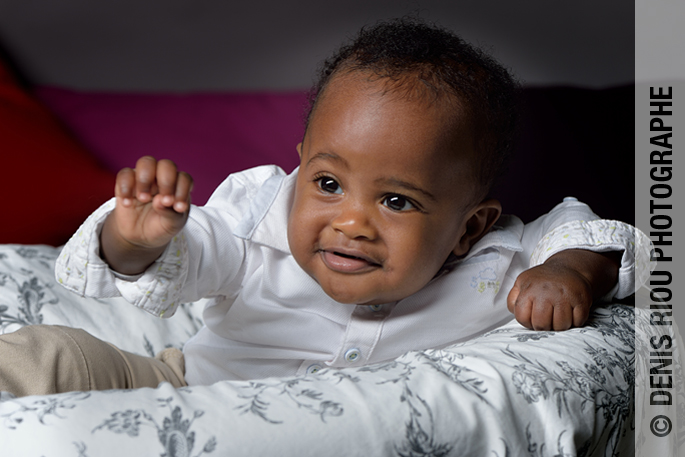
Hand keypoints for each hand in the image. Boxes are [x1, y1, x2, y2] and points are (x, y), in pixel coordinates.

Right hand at [101, 156, 192, 273]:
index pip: (184, 178)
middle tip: (164, 201)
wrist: (140, 236)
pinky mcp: (126, 182)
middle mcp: (162, 177)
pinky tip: (128, 204)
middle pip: (166, 165)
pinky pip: (124, 174)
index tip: (178, 208)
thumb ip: (171, 214)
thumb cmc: (161, 225)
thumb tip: (160, 200)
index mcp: (178, 186)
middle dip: (166, 181)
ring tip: (143, 199)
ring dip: (146, 179)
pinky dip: (126, 187)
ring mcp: (144, 178)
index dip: (182, 190)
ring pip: (146, 162)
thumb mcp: (171, 225)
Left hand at [507, 249, 620, 330]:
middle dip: (543, 327)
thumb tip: (513, 312)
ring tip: (558, 315)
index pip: (522, 317)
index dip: (527, 322)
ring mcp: (565, 295)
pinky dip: (575, 321)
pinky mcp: (581, 299)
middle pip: (541, 324)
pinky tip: (571, 312)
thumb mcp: (522, 283)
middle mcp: (546, 292)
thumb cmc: (542, 281)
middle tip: (546, 319)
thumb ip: (513, 299)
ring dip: (560, 325)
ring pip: (561, 326)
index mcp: (529, 289)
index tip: (532, 318)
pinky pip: (578, 322)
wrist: (568, 268)